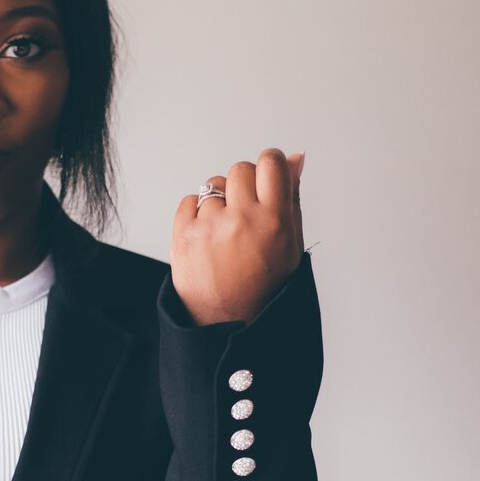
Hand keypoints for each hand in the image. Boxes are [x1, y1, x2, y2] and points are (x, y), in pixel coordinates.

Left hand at [170, 148, 304, 327]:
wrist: (227, 322)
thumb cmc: (263, 286)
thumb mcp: (291, 244)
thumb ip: (293, 197)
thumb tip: (296, 158)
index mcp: (274, 221)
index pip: (271, 162)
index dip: (270, 164)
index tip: (268, 176)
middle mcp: (242, 220)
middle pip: (240, 169)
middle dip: (244, 185)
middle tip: (246, 213)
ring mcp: (210, 226)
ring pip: (214, 185)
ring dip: (220, 202)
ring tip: (227, 234)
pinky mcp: (183, 234)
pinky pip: (190, 201)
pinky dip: (198, 214)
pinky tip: (209, 237)